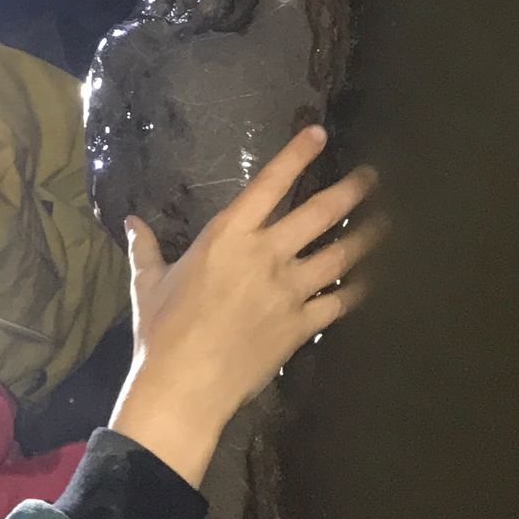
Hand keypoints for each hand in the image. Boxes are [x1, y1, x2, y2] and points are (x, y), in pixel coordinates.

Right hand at [108, 125, 382, 487]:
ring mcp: (289, 290)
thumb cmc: (162, 329)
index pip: (269, 184)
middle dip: (350, 191)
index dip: (296, 155)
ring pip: (339, 255)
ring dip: (367, 236)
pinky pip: (340, 302)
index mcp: (227, 235)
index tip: (318, 134)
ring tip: (387, 221)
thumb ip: (145, 248)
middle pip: (319, 214)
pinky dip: (360, 289)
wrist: (185, 384)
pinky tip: (374, 280)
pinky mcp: (302, 325)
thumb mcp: (148, 281)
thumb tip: (131, 222)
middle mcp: (265, 254)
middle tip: (371, 176)